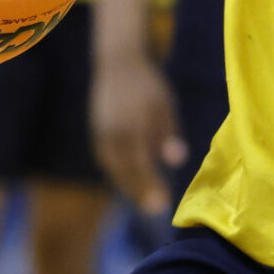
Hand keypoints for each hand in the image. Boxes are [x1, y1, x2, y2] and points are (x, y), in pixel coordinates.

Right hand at [91, 51, 185, 213]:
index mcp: (131, 127)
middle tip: (155, 209)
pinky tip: (132, 182)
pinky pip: (107, 161)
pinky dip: (119, 174)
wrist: (117, 65)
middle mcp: (112, 135)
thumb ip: (168, 134)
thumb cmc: (147, 85)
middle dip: (140, 192)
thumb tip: (177, 161)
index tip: (163, 204)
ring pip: (114, 169)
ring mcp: (101, 135)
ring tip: (146, 200)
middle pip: (124, 172)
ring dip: (129, 186)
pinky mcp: (97, 135)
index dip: (150, 186)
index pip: (140, 165)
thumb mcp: (164, 105)